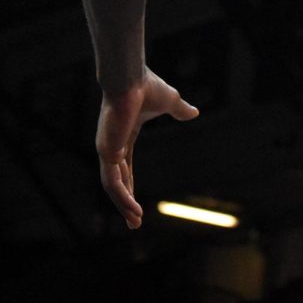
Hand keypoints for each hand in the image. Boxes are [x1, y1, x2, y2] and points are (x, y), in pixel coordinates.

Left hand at [96, 68, 198, 228]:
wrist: (130, 78)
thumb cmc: (147, 86)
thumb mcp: (170, 101)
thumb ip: (180, 110)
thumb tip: (195, 113)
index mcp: (125, 136)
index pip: (125, 168)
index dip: (130, 187)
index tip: (137, 206)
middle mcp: (113, 145)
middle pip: (118, 182)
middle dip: (125, 203)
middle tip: (135, 223)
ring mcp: (108, 149)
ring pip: (113, 186)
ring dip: (124, 205)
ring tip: (135, 222)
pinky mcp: (106, 151)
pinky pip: (112, 182)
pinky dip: (122, 197)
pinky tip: (132, 209)